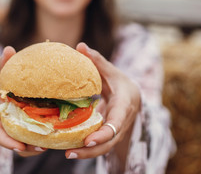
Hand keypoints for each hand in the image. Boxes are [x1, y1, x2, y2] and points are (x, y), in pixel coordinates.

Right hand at [0, 46, 45, 171]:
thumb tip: (9, 50)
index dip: (6, 141)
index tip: (19, 146)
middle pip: (11, 141)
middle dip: (25, 147)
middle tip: (42, 147)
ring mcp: (9, 128)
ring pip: (20, 142)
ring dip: (33, 146)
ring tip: (50, 144)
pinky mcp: (18, 127)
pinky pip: (27, 135)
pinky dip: (38, 136)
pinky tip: (54, 133)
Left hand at [64, 43, 140, 159]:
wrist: (133, 98)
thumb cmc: (120, 83)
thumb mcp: (111, 71)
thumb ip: (97, 61)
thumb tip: (80, 46)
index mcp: (125, 104)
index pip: (118, 121)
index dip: (105, 132)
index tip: (89, 140)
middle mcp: (122, 121)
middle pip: (110, 141)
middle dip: (92, 150)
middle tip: (70, 152)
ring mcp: (117, 131)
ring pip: (105, 147)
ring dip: (87, 153)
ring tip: (67, 153)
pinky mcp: (109, 136)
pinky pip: (99, 146)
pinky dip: (86, 149)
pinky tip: (68, 149)